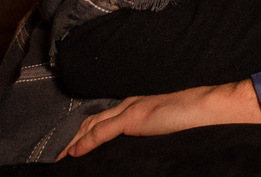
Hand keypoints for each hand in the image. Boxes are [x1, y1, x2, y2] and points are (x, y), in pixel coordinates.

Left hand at [58, 80, 260, 159]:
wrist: (207, 107)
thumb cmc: (191, 118)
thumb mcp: (163, 125)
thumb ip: (147, 129)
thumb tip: (137, 142)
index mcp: (135, 106)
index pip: (100, 119)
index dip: (82, 132)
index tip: (67, 146)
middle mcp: (128, 104)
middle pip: (90, 120)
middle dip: (70, 136)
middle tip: (53, 153)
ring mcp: (131, 109)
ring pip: (92, 124)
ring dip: (72, 140)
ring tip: (56, 155)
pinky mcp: (135, 117)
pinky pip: (104, 131)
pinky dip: (86, 141)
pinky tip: (74, 151)